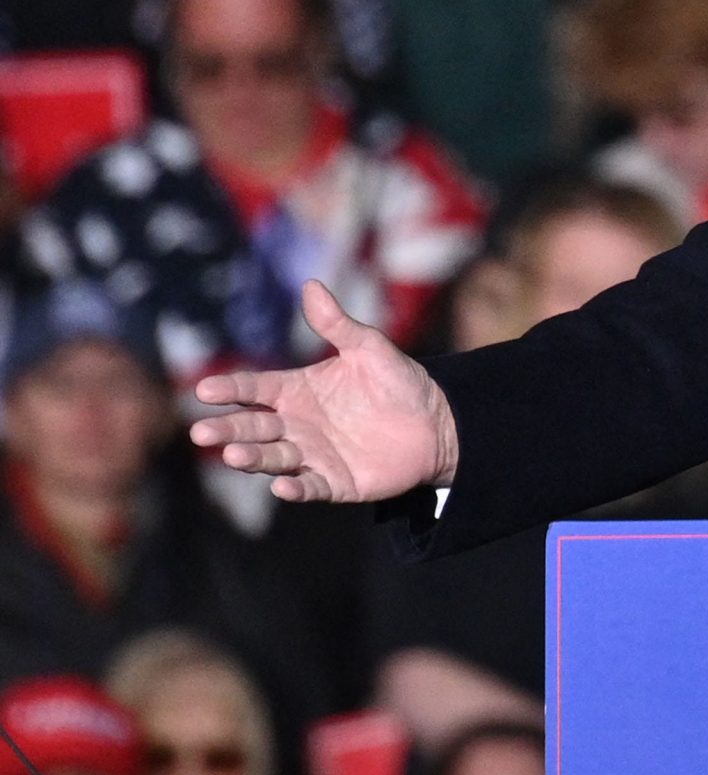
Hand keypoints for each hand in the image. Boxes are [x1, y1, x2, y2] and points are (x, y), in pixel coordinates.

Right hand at [192, 281, 458, 503]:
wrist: (437, 422)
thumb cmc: (398, 382)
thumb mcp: (369, 348)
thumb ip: (337, 324)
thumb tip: (312, 285)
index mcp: (296, 390)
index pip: (255, 388)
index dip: (230, 388)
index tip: (204, 390)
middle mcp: (296, 424)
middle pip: (253, 426)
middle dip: (228, 429)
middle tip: (201, 432)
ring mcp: (313, 455)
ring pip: (273, 458)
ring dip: (252, 458)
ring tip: (233, 455)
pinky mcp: (335, 481)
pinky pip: (310, 487)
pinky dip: (295, 489)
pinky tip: (282, 488)